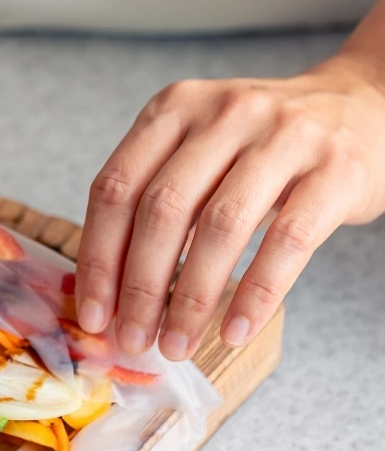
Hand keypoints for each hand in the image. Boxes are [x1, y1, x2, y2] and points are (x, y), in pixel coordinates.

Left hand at [75, 54, 384, 358]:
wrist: (366, 106)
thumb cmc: (261, 147)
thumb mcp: (198, 151)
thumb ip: (152, 201)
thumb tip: (108, 294)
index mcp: (174, 109)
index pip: (116, 189)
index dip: (99, 259)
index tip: (92, 316)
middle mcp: (225, 113)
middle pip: (163, 210)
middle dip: (140, 288)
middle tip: (133, 340)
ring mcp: (284, 136)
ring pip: (220, 227)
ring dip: (192, 300)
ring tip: (177, 345)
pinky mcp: (336, 169)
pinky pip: (287, 242)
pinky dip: (256, 295)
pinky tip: (235, 331)